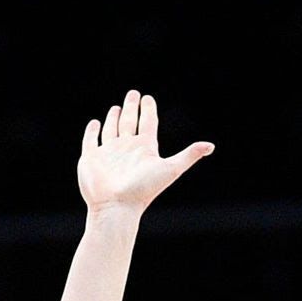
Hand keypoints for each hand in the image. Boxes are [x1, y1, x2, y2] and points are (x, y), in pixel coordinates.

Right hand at [77, 90, 213, 214]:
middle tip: (133, 93)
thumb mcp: (171, 169)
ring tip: (116, 108)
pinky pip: (91, 141)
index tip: (148, 98)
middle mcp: (127, 149)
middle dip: (132, 108)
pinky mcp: (91, 159)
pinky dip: (92, 132)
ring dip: (114, 119)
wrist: (117, 207)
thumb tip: (211, 146)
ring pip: (111, 130)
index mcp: (144, 148)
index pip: (148, 123)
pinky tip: (95, 123)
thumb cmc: (143, 190)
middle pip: (130, 123)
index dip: (148, 110)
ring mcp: (108, 154)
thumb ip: (189, 155)